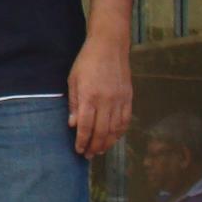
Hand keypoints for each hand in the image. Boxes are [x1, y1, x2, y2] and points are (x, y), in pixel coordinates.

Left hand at [67, 36, 131, 157]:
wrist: (109, 46)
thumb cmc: (87, 62)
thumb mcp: (73, 80)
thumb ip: (74, 103)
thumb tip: (72, 125)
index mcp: (89, 97)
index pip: (85, 126)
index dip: (82, 141)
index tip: (79, 150)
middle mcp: (106, 101)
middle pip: (101, 131)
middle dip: (94, 146)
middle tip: (89, 155)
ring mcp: (119, 100)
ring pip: (115, 129)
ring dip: (107, 142)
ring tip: (100, 150)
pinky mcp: (128, 98)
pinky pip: (125, 121)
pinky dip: (120, 132)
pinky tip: (114, 138)